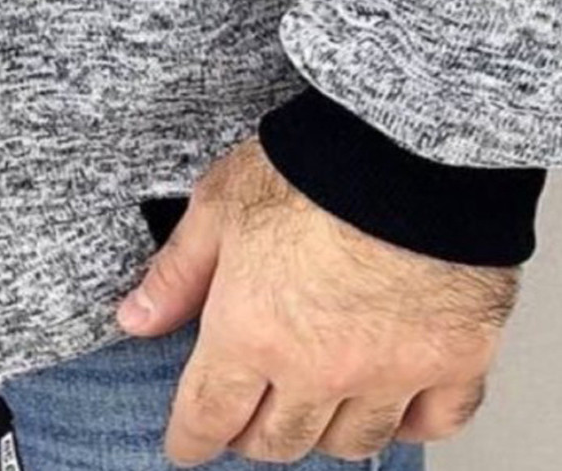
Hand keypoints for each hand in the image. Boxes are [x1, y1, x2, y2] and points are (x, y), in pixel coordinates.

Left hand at [116, 136, 519, 464]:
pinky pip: (431, 424)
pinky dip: (409, 424)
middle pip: (279, 440)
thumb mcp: (218, 203)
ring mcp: (389, 373)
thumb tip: (135, 320)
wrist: (407, 147)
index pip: (209, 415)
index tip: (185, 444)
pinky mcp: (452, 361)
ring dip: (324, 433)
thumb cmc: (311, 165)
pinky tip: (393, 407)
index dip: (190, 438)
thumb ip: (177, 272)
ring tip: (312, 410)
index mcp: (252, 332)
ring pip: (351, 442)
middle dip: (252, 435)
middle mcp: (319, 369)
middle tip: (246, 417)